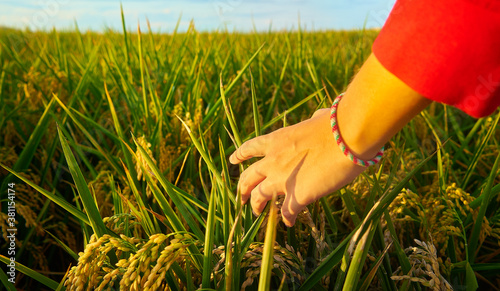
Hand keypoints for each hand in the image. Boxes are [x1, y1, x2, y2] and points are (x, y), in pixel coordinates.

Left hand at [229, 108, 365, 226]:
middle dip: (242, 187)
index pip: (250, 148)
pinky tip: (289, 222)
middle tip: (241, 196)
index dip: (240, 155)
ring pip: (259, 197)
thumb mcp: (317, 118)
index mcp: (277, 140)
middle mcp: (273, 160)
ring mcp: (283, 180)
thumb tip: (318, 117)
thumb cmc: (336, 124)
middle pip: (248, 177)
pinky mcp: (298, 196)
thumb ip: (312, 120)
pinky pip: (286, 212)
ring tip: (256, 212)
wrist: (346, 137)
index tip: (233, 161)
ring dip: (256, 206)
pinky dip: (286, 218)